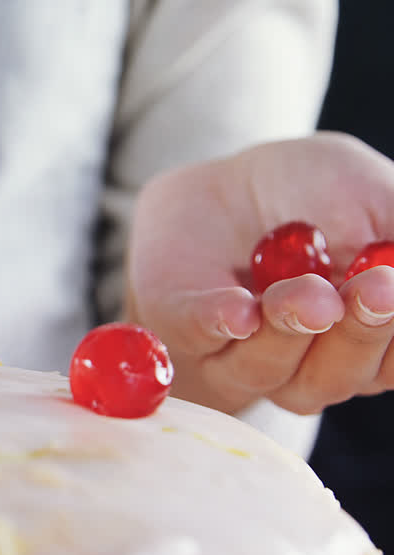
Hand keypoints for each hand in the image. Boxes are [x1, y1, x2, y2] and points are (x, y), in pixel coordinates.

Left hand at [126, 132, 393, 414]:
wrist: (231, 179)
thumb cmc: (321, 192)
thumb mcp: (379, 196)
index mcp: (369, 338)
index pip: (391, 360)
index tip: (393, 291)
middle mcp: (309, 362)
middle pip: (338, 376)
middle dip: (357, 335)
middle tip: (370, 292)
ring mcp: (241, 353)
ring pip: (267, 368)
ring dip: (288, 330)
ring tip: (302, 294)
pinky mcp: (182, 326)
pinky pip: (200, 333)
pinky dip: (220, 322)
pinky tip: (239, 311)